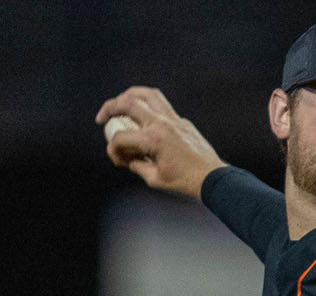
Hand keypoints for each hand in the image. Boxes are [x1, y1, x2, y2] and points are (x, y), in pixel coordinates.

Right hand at [96, 86, 226, 198]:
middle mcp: (162, 123)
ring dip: (129, 95)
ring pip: (147, 94)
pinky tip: (141, 115)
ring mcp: (174, 119)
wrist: (212, 177)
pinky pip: (161, 104)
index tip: (116, 159)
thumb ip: (135, 165)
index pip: (121, 137)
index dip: (112, 149)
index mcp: (153, 139)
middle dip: (110, 108)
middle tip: (102, 118)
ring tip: (120, 103)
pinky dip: (146, 105)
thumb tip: (125, 157)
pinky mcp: (182, 121)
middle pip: (128, 103)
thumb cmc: (185, 181)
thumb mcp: (154, 178)